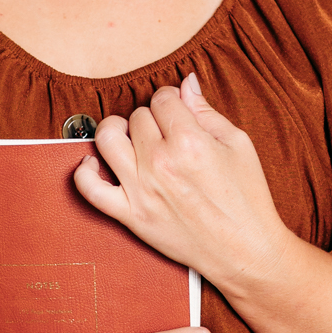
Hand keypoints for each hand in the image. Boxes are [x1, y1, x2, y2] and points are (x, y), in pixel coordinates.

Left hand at [74, 74, 292, 288]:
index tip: (176, 110)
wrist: (245, 250)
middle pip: (137, 117)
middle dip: (151, 119)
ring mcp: (142, 190)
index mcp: (190, 141)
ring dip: (115, 129)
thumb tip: (186, 82)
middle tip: (165, 132)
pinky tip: (95, 163)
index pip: (162, 99)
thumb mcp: (237, 145)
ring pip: (107, 139)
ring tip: (128, 136)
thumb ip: (206, 111)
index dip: (170, 100)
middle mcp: (161, 163)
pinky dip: (84, 172)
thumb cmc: (247, 199)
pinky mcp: (131, 216)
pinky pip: (90, 190)